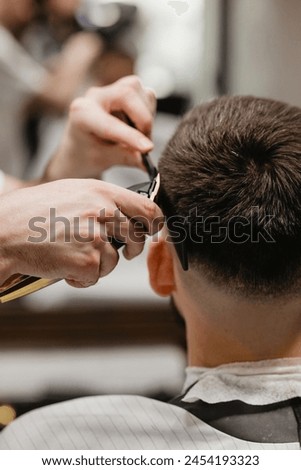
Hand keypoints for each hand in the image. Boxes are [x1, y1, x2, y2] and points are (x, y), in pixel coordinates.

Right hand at [0, 179, 161, 287]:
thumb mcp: (72, 193)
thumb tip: (127, 215)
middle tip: (119, 251)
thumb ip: (103, 201)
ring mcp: (96, 236)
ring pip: (115, 260)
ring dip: (98, 263)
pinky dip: (81, 277)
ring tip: (71, 253)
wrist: (4, 231)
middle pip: (137, 237)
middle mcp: (103, 211)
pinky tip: (62, 266)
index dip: (153, 223)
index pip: (147, 208)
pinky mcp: (88, 260)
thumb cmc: (33, 212)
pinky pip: (96, 276)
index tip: (151, 231)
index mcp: (101, 191)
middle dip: (130, 249)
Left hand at [43, 76, 155, 180]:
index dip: (131, 136)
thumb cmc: (88, 153)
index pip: (110, 123)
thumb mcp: (103, 160)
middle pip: (127, 95)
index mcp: (82, 114)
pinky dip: (149, 112)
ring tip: (140, 137)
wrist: (82, 146)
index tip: (148, 149)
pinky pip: (146, 95)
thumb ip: (124, 158)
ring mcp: (110, 89)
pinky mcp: (125, 88)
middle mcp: (95, 96)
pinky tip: (139, 126)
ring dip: (147, 116)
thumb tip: (146, 162)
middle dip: (143, 121)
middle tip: (145, 146)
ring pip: (139, 92)